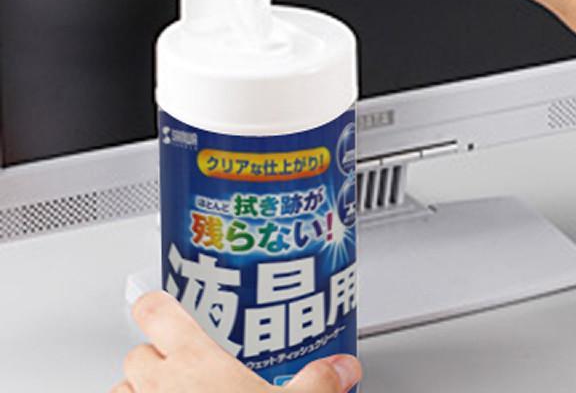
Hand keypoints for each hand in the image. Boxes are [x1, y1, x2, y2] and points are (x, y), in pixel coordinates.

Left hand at [112, 291, 360, 392]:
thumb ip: (319, 382)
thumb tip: (342, 367)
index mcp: (196, 361)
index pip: (156, 312)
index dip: (156, 305)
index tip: (160, 304)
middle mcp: (159, 385)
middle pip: (137, 353)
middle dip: (153, 357)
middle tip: (177, 365)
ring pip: (120, 390)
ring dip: (135, 392)